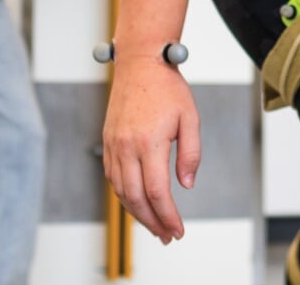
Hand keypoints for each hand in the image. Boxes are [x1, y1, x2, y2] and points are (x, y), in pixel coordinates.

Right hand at [101, 57, 198, 243]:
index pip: (157, 192)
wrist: (140, 64)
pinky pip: (113, 177)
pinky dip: (124, 196)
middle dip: (152, 222)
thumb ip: (190, 154)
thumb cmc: (167, 88)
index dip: (168, 216)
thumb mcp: (190, 119)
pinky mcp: (108, 142)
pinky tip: (137, 203)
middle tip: (167, 236)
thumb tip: (186, 185)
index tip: (178, 230)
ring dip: (137, 213)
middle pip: (136, 198)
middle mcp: (127, 147)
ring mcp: (114, 145)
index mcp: (149, 142)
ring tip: (154, 226)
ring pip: (121, 191)